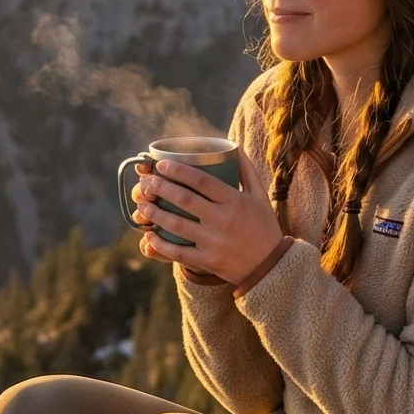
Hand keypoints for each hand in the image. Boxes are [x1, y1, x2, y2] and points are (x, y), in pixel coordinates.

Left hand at [133, 146, 283, 285]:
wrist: (271, 266)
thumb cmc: (263, 226)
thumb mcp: (259, 196)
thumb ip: (246, 171)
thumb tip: (233, 147)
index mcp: (234, 201)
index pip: (202, 180)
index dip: (178, 170)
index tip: (161, 165)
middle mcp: (223, 220)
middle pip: (185, 200)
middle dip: (161, 188)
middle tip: (145, 182)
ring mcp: (214, 242)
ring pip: (177, 225)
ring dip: (156, 214)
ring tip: (142, 206)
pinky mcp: (208, 261)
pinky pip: (179, 253)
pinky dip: (161, 245)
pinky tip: (149, 236)